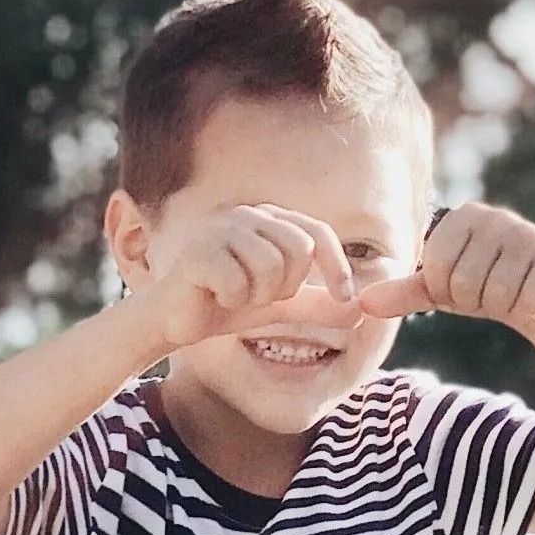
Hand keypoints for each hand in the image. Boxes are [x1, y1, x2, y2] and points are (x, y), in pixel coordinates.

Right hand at [143, 205, 359, 351]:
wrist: (173, 320)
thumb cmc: (225, 305)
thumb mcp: (279, 307)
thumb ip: (316, 306)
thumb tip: (360, 312)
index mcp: (270, 221)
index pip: (318, 234)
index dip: (338, 268)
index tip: (346, 300)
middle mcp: (248, 215)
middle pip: (299, 251)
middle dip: (286, 287)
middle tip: (259, 297)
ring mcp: (221, 228)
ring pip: (270, 267)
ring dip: (256, 297)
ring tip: (234, 296)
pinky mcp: (198, 250)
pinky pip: (237, 282)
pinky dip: (231, 300)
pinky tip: (214, 296)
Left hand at [357, 204, 534, 329]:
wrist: (532, 298)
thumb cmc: (476, 288)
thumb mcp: (435, 290)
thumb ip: (400, 293)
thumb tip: (362, 302)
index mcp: (460, 217)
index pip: (435, 270)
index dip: (445, 291)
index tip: (458, 286)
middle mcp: (495, 216)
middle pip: (465, 284)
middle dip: (472, 301)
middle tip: (485, 291)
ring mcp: (528, 232)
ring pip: (496, 295)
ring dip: (500, 307)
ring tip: (507, 292)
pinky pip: (528, 300)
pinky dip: (527, 310)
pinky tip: (530, 295)